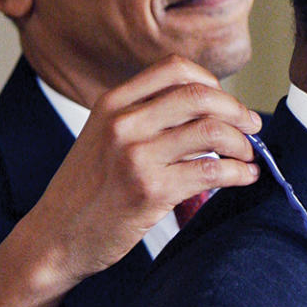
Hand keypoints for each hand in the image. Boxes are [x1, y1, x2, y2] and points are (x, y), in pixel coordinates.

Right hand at [27, 54, 261, 281]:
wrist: (54, 237)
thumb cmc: (87, 191)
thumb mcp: (102, 138)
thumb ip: (143, 118)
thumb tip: (207, 111)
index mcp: (112, 103)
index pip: (174, 68)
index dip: (212, 83)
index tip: (226, 103)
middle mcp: (123, 123)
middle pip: (200, 96)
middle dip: (237, 111)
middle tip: (252, 127)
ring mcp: (136, 156)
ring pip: (211, 131)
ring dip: (242, 143)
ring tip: (248, 156)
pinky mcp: (151, 191)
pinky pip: (212, 171)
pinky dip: (239, 172)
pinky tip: (245, 177)